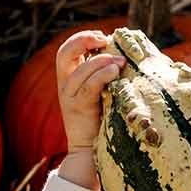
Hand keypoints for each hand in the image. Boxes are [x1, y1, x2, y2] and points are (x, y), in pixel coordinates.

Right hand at [56, 30, 125, 152]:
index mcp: (69, 79)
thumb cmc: (102, 123)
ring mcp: (69, 97)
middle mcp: (65, 85)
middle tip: (105, 40)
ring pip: (79, 70)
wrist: (90, 152)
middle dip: (83, 41)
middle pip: (64, 53)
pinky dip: (101, 76)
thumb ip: (106, 78)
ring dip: (100, 61)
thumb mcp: (103, 95)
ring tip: (120, 61)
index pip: (68, 50)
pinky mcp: (78, 110)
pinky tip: (115, 72)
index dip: (82, 38)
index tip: (102, 37)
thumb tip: (125, 59)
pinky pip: (88, 87)